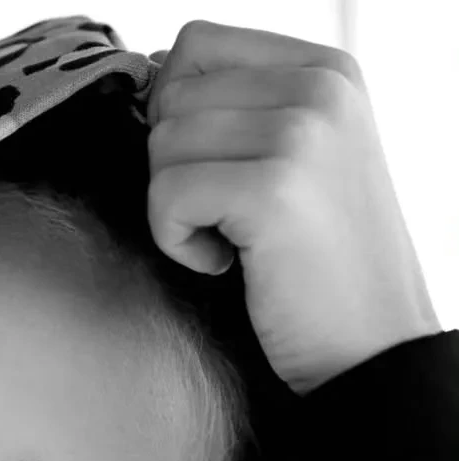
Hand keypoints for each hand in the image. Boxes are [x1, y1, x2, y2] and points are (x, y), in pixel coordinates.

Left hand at [144, 20, 440, 394]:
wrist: (371, 350)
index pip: (195, 44)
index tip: (215, 176)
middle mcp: (320, 86)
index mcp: (327, 69)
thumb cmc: (322, 270)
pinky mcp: (274, 189)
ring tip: (234, 245)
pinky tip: (229, 266)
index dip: (175, 115)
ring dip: (177, 210)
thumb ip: (243, 109)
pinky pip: (166, 196)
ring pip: (160, 145)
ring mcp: (301, 132)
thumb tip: (155, 72)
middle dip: (175, 169)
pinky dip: (179, 244)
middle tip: (227, 221)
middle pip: (171, 96)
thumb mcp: (302, 162)